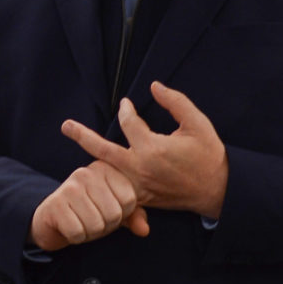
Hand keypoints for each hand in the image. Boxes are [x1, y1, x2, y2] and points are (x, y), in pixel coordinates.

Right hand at [29, 161, 148, 251]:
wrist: (53, 218)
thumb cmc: (90, 211)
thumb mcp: (115, 211)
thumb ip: (134, 216)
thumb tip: (144, 230)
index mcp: (106, 169)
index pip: (130, 200)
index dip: (122, 214)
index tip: (108, 209)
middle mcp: (87, 172)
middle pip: (114, 214)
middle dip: (105, 225)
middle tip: (93, 219)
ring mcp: (69, 187)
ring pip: (96, 225)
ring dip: (90, 233)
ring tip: (81, 222)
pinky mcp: (55, 203)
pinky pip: (77, 232)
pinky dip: (76, 237)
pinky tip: (69, 227)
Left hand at [60, 82, 228, 219]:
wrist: (217, 190)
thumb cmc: (209, 156)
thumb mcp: (197, 124)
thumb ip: (175, 102)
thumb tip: (154, 86)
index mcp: (152, 148)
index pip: (128, 122)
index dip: (126, 109)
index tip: (126, 103)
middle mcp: (140, 168)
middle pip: (102, 150)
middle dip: (82, 136)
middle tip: (65, 126)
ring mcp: (138, 185)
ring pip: (106, 170)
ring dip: (90, 158)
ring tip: (76, 147)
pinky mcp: (141, 197)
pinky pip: (117, 186)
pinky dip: (106, 178)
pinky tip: (97, 172)